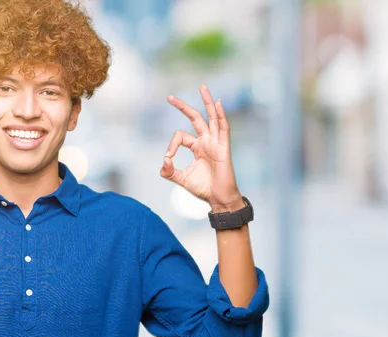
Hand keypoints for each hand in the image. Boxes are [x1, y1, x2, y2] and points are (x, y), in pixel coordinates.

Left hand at [160, 85, 243, 211]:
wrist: (219, 199)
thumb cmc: (203, 188)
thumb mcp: (181, 179)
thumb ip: (169, 171)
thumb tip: (163, 160)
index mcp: (196, 147)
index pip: (180, 136)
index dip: (171, 145)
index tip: (167, 158)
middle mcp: (206, 141)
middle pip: (195, 118)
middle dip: (182, 107)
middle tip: (169, 97)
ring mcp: (216, 142)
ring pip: (211, 117)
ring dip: (207, 101)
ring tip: (202, 87)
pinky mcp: (224, 147)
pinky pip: (223, 128)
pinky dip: (221, 115)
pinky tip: (218, 103)